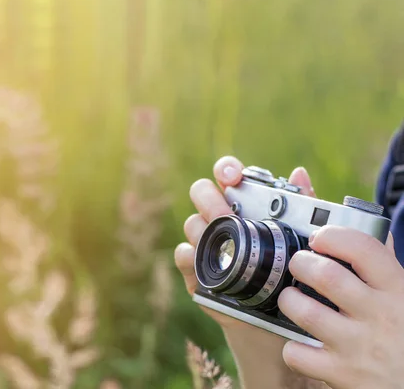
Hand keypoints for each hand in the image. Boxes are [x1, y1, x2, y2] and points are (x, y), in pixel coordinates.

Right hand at [174, 156, 314, 327]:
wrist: (272, 314)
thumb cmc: (284, 269)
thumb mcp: (299, 238)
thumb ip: (301, 206)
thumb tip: (299, 174)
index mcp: (241, 202)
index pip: (227, 175)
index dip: (226, 169)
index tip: (233, 176)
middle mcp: (218, 217)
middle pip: (201, 192)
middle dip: (211, 199)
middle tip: (228, 213)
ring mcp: (204, 242)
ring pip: (191, 223)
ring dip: (203, 228)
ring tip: (222, 241)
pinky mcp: (194, 269)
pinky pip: (182, 254)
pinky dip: (189, 255)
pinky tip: (201, 259)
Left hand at [278, 226, 403, 388]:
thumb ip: (389, 271)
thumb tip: (382, 235)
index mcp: (396, 291)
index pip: (364, 249)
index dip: (333, 236)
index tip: (318, 238)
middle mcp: (378, 316)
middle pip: (327, 276)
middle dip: (301, 263)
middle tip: (298, 265)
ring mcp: (358, 346)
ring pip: (306, 312)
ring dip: (290, 300)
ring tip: (292, 299)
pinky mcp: (342, 373)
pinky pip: (298, 354)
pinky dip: (291, 347)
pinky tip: (300, 342)